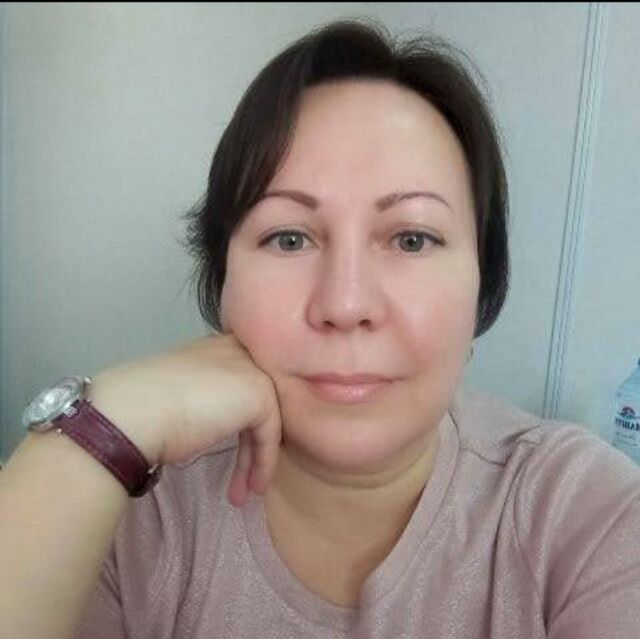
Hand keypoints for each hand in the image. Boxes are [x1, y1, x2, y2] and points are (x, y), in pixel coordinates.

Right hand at [87, 333, 281, 506]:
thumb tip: (213, 417)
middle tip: (244, 476)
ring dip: (256, 459)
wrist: (129, 416)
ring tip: (244, 492)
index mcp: (214, 346)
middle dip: (253, 442)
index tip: (238, 450)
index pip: (243, 380)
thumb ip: (204, 394)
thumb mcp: (178, 393)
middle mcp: (237, 351)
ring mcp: (251, 369)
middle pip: (258, 400)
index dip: (244, 417)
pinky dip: (262, 462)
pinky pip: (269, 433)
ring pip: (266, 419)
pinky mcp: (260, 393)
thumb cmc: (141, 408)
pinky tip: (252, 486)